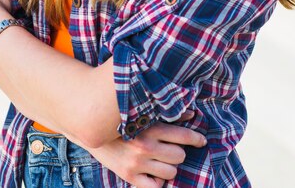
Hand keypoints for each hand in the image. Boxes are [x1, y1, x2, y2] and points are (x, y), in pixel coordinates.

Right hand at [86, 113, 206, 187]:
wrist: (93, 129)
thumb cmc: (121, 119)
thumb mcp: (143, 114)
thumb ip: (168, 114)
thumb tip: (192, 113)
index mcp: (150, 127)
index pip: (183, 135)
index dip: (196, 138)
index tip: (201, 140)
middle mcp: (145, 146)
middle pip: (179, 156)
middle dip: (178, 152)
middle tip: (171, 149)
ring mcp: (137, 163)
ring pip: (171, 172)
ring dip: (169, 167)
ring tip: (161, 160)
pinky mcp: (129, 176)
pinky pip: (155, 187)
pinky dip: (158, 182)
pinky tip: (154, 174)